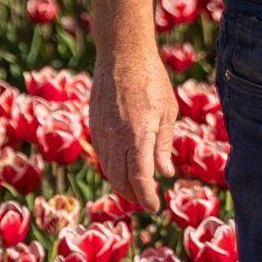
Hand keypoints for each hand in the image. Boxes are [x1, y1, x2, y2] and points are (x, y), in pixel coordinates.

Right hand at [88, 57, 178, 212]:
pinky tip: (123, 167)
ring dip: (122, 184)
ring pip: (109, 170)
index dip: (147, 198)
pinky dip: (112, 168)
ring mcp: (101, 132)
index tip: (155, 207)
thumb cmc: (151, 79)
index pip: (140, 180)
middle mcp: (116, 138)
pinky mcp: (94, 125)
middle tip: (146, 201)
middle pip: (121, 181)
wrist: (121, 54)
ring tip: (136, 189)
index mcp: (138, 136)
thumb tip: (164, 173)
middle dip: (134, 196)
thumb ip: (164, 145)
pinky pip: (102, 156)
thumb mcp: (167, 111)